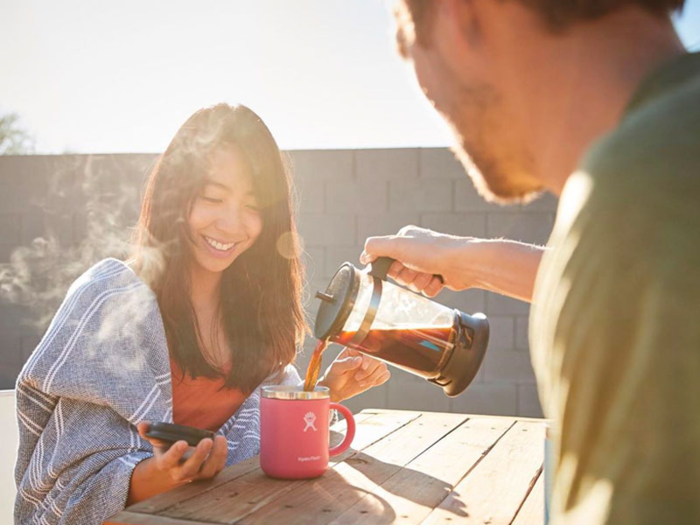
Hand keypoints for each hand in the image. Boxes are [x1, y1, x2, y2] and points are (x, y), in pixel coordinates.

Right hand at [137, 421, 227, 484]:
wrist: (175, 465)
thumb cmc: (166, 448)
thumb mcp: (157, 440)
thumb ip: (149, 431)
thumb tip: (142, 424)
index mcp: (166, 463)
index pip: (168, 461)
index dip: (175, 453)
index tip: (183, 442)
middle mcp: (180, 472)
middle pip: (190, 469)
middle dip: (199, 455)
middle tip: (207, 440)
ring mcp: (195, 475)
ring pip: (207, 472)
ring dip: (215, 456)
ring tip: (220, 438)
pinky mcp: (208, 473)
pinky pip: (217, 469)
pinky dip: (222, 456)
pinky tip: (222, 442)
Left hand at [318, 348, 390, 401]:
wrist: (335, 389)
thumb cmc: (334, 375)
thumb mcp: (336, 368)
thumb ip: (346, 363)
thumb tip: (359, 359)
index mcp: (356, 349)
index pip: (368, 349)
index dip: (368, 358)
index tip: (363, 367)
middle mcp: (365, 356)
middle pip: (378, 359)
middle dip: (369, 371)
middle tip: (357, 378)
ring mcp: (371, 365)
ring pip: (382, 368)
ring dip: (372, 377)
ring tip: (360, 382)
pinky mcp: (376, 375)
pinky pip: (385, 375)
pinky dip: (378, 380)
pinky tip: (367, 383)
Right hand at [361, 225, 476, 295]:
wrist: (462, 263)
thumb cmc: (432, 251)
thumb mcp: (397, 245)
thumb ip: (376, 247)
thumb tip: (364, 255)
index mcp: (405, 239)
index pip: (385, 258)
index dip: (390, 267)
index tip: (398, 265)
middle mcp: (416, 250)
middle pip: (398, 274)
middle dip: (407, 276)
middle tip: (416, 268)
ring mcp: (428, 264)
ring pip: (412, 284)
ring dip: (419, 281)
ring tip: (430, 273)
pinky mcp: (437, 277)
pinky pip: (425, 290)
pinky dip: (430, 287)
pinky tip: (438, 279)